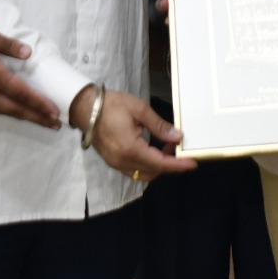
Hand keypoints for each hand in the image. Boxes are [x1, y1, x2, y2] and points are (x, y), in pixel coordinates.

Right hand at [0, 19, 60, 129]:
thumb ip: (6, 44)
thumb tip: (27, 53)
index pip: (21, 93)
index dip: (39, 103)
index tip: (55, 112)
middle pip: (15, 108)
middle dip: (37, 117)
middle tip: (55, 125)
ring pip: (3, 110)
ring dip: (22, 116)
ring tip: (38, 120)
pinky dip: (6, 111)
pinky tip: (13, 110)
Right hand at [71, 86, 196, 181]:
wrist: (85, 107)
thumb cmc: (111, 105)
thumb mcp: (139, 110)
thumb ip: (159, 126)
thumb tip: (177, 137)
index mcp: (130, 149)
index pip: (160, 163)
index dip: (178, 165)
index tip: (192, 164)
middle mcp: (122, 161)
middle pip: (153, 171)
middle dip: (169, 163)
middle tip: (177, 147)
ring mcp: (115, 163)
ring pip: (143, 174)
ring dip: (157, 165)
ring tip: (166, 147)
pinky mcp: (112, 161)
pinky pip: (133, 170)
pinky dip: (146, 164)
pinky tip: (151, 149)